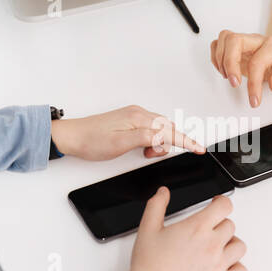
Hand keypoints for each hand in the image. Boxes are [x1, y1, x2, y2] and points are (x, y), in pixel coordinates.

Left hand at [50, 105, 204, 160]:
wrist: (72, 136)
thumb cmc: (92, 141)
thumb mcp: (120, 144)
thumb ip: (145, 139)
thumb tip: (164, 137)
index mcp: (139, 118)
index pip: (169, 131)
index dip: (186, 141)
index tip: (199, 149)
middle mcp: (138, 114)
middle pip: (167, 128)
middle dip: (169, 144)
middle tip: (153, 157)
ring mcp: (134, 116)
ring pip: (159, 130)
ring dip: (158, 143)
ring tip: (145, 154)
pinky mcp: (129, 121)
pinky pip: (150, 129)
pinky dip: (151, 140)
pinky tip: (142, 148)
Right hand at [128, 187, 247, 270]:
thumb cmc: (149, 266)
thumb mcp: (147, 229)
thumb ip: (156, 206)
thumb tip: (163, 193)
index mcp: (197, 228)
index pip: (224, 206)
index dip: (221, 202)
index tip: (216, 204)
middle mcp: (211, 244)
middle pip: (230, 226)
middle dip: (220, 224)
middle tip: (208, 229)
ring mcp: (217, 264)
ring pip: (239, 247)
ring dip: (231, 244)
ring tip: (218, 246)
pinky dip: (237, 268)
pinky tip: (225, 266)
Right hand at [209, 30, 271, 107]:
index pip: (258, 62)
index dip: (254, 83)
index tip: (254, 99)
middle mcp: (256, 40)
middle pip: (235, 40)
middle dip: (230, 63)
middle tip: (234, 83)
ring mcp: (244, 41)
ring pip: (224, 38)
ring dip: (221, 59)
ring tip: (228, 77)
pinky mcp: (234, 46)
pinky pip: (217, 43)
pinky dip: (215, 58)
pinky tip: (223, 71)